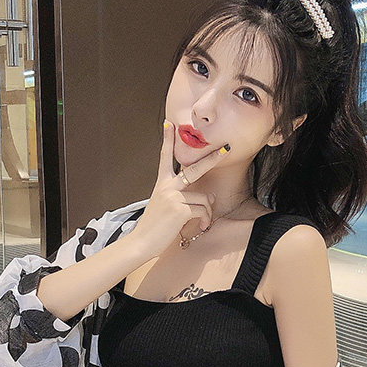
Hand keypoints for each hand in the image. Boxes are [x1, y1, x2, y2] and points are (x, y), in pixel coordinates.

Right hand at [128, 119, 229, 257]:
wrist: (141, 242)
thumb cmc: (154, 227)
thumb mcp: (164, 207)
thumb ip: (181, 198)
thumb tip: (209, 198)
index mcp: (162, 184)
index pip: (165, 158)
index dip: (168, 140)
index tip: (169, 125)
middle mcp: (167, 186)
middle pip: (194, 169)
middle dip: (212, 159)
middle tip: (225, 150)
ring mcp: (173, 196)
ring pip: (204, 199)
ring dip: (207, 213)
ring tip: (201, 223)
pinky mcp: (180, 209)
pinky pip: (202, 211)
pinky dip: (204, 221)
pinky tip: (199, 227)